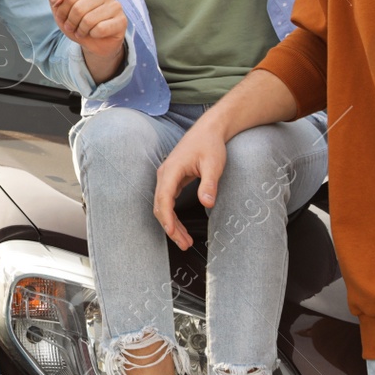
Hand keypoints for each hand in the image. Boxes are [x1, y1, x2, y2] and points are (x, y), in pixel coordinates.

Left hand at [47, 0, 126, 66]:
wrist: (95, 41)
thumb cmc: (78, 21)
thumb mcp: (60, 7)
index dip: (61, 11)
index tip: (63, 17)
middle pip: (78, 9)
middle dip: (71, 22)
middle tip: (72, 27)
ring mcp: (116, 5)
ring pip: (89, 20)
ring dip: (81, 30)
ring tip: (82, 31)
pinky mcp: (122, 21)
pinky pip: (100, 29)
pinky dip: (93, 35)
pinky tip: (95, 33)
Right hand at [153, 119, 227, 249]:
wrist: (208, 130)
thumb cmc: (210, 145)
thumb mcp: (214, 164)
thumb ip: (209, 184)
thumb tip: (207, 203)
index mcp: (172, 170)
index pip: (164, 198)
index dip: (167, 218)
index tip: (173, 233)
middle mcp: (165, 174)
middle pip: (160, 206)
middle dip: (170, 227)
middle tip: (184, 244)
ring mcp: (167, 176)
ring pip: (163, 205)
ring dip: (171, 224)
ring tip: (184, 241)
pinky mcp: (172, 179)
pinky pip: (168, 201)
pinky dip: (173, 216)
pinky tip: (181, 227)